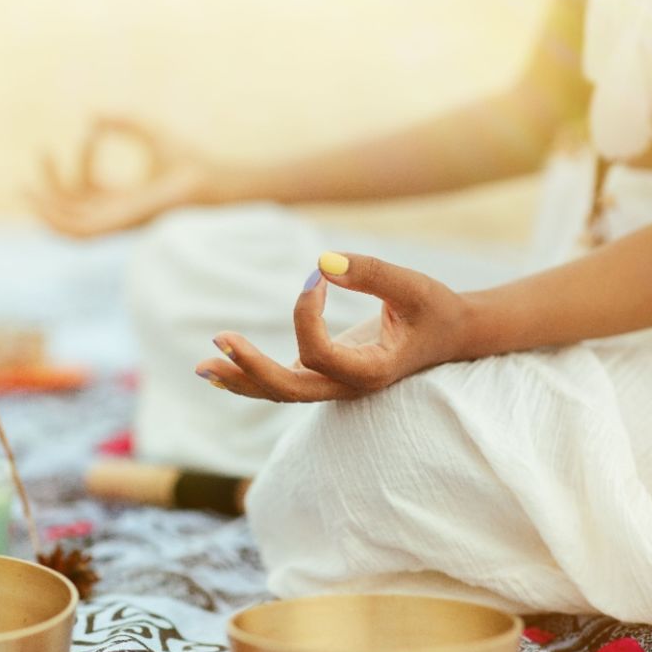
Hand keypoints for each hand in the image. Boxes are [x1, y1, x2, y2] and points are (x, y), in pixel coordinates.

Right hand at [27, 116, 214, 237]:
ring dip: (43, 206)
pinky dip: (54, 221)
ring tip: (24, 185)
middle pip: (72, 207)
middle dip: (51, 184)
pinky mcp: (113, 228)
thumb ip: (121, 122)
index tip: (94, 129)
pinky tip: (40, 200)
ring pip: (67, 225)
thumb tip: (91, 116)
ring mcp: (113, 224)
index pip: (89, 186)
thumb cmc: (185, 158)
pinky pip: (75, 233)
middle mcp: (116, 215)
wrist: (203, 177)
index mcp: (123, 200)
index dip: (83, 156)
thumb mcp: (147, 131)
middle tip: (41, 151)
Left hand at [195, 253, 475, 401]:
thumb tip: (322, 259)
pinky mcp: (322, 373)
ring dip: (239, 379)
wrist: (450, 335)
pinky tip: (217, 365)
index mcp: (372, 372)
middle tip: (218, 339)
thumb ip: (371, 272)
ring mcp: (332, 384)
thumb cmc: (435, 309)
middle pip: (288, 389)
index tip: (317, 275)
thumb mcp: (414, 287)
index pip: (319, 354)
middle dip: (251, 368)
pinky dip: (248, 374)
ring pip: (278, 392)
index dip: (306, 314)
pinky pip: (279, 381)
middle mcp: (347, 386)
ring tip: (201, 366)